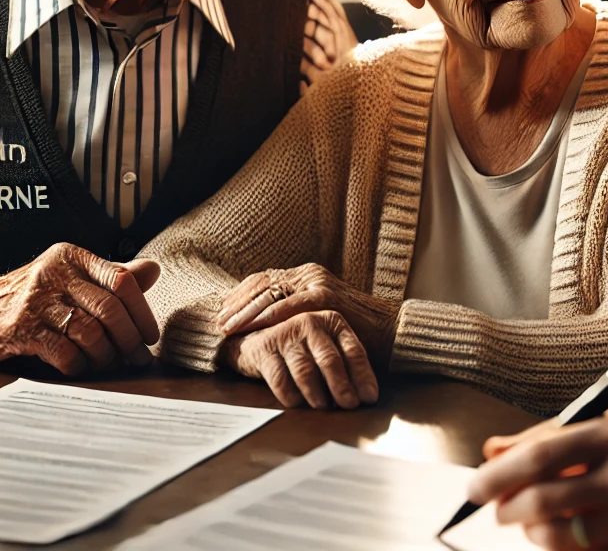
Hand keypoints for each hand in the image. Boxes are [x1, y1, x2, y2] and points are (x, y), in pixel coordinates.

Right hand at [0, 242, 160, 375]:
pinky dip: (79, 366)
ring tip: (109, 365)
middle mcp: (54, 274)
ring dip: (106, 356)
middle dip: (130, 339)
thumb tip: (153, 270)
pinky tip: (79, 367)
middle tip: (137, 358)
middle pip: (110, 308)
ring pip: (90, 332)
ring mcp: (35, 302)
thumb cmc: (28, 299)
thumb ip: (109, 276)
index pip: (122, 281)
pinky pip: (64, 352)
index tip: (149, 335)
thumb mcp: (68, 278)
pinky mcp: (20, 330)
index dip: (143, 312)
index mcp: (71, 257)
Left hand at [217, 263, 398, 364]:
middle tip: (217, 321)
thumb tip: (263, 327)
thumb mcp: (318, 319)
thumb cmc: (354, 331)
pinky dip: (269, 316)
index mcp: (305, 277)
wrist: (390, 332)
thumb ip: (296, 315)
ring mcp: (317, 283)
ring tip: (227, 327)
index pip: (263, 281)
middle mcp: (309, 274)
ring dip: (246, 310)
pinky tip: (254, 327)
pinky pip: (289, 305)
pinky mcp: (326, 297)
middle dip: (236, 304)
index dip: (239, 296)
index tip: (221, 313)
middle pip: (261, 284)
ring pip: (270, 292)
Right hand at [223, 309, 380, 408]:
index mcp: (332, 321)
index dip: (363, 376)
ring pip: (305, 370)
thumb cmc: (299, 347)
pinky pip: (280, 378)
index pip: (353, 351)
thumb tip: (365, 396)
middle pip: (330, 359)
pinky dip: (290, 395)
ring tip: (322, 407)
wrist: (254, 337)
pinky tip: (296, 404)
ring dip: (316, 393)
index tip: (369, 397)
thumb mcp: (325, 346)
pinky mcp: (264, 348)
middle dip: (341, 386)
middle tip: (349, 405)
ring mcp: (286, 334)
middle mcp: (310, 322)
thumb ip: (344, 364)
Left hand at [469, 408, 607, 549]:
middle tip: (495, 508)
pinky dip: (561, 550)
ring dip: (531, 532)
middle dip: (506, 508)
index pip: (540, 454)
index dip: (499, 473)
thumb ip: (558, 438)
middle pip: (542, 500)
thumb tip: (494, 451)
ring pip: (556, 536)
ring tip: (530, 522)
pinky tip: (563, 538)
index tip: (475, 484)